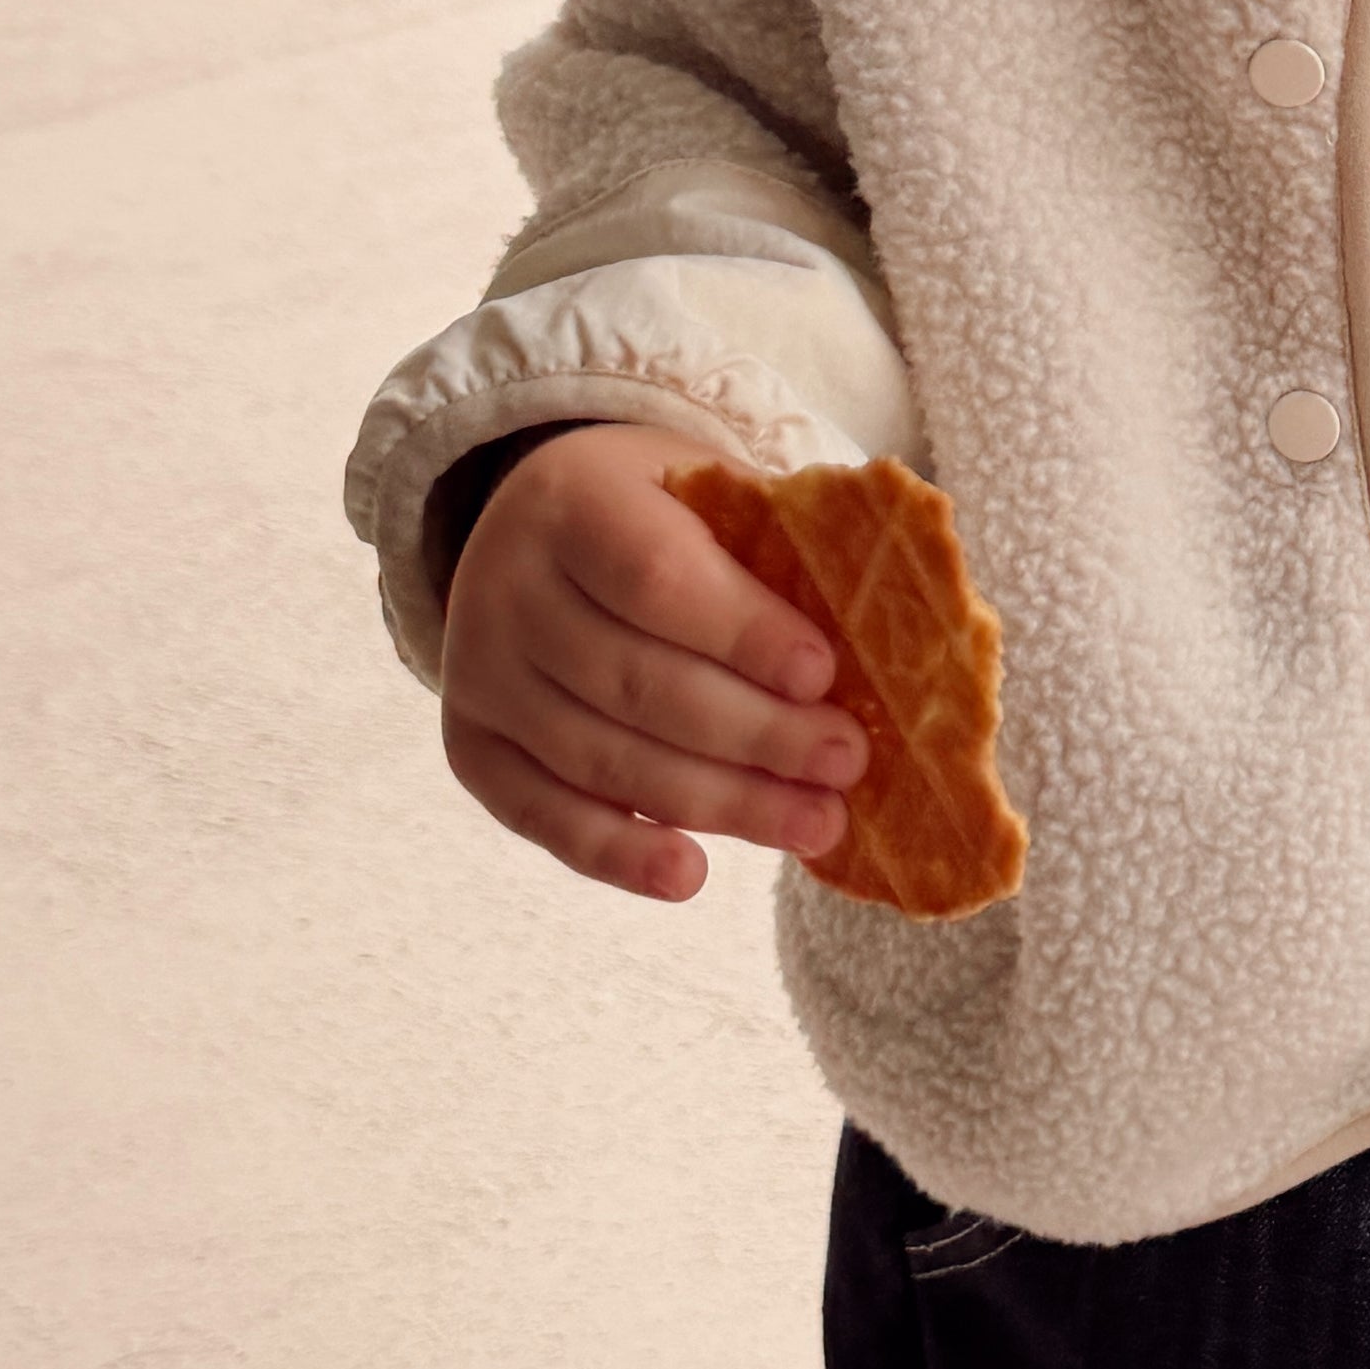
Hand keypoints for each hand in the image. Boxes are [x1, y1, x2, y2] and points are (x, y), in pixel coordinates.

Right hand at [440, 424, 866, 903]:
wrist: (537, 523)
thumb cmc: (662, 512)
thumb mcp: (710, 493)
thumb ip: (780, 547)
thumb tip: (897, 635)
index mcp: (574, 504)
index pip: (655, 578)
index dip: (743, 633)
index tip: (825, 673)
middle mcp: (506, 588)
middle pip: (635, 682)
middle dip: (755, 733)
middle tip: (847, 761)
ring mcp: (479, 673)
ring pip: (601, 758)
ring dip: (718, 804)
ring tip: (815, 825)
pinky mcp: (473, 746)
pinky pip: (541, 815)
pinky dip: (616, 855)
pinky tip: (692, 875)